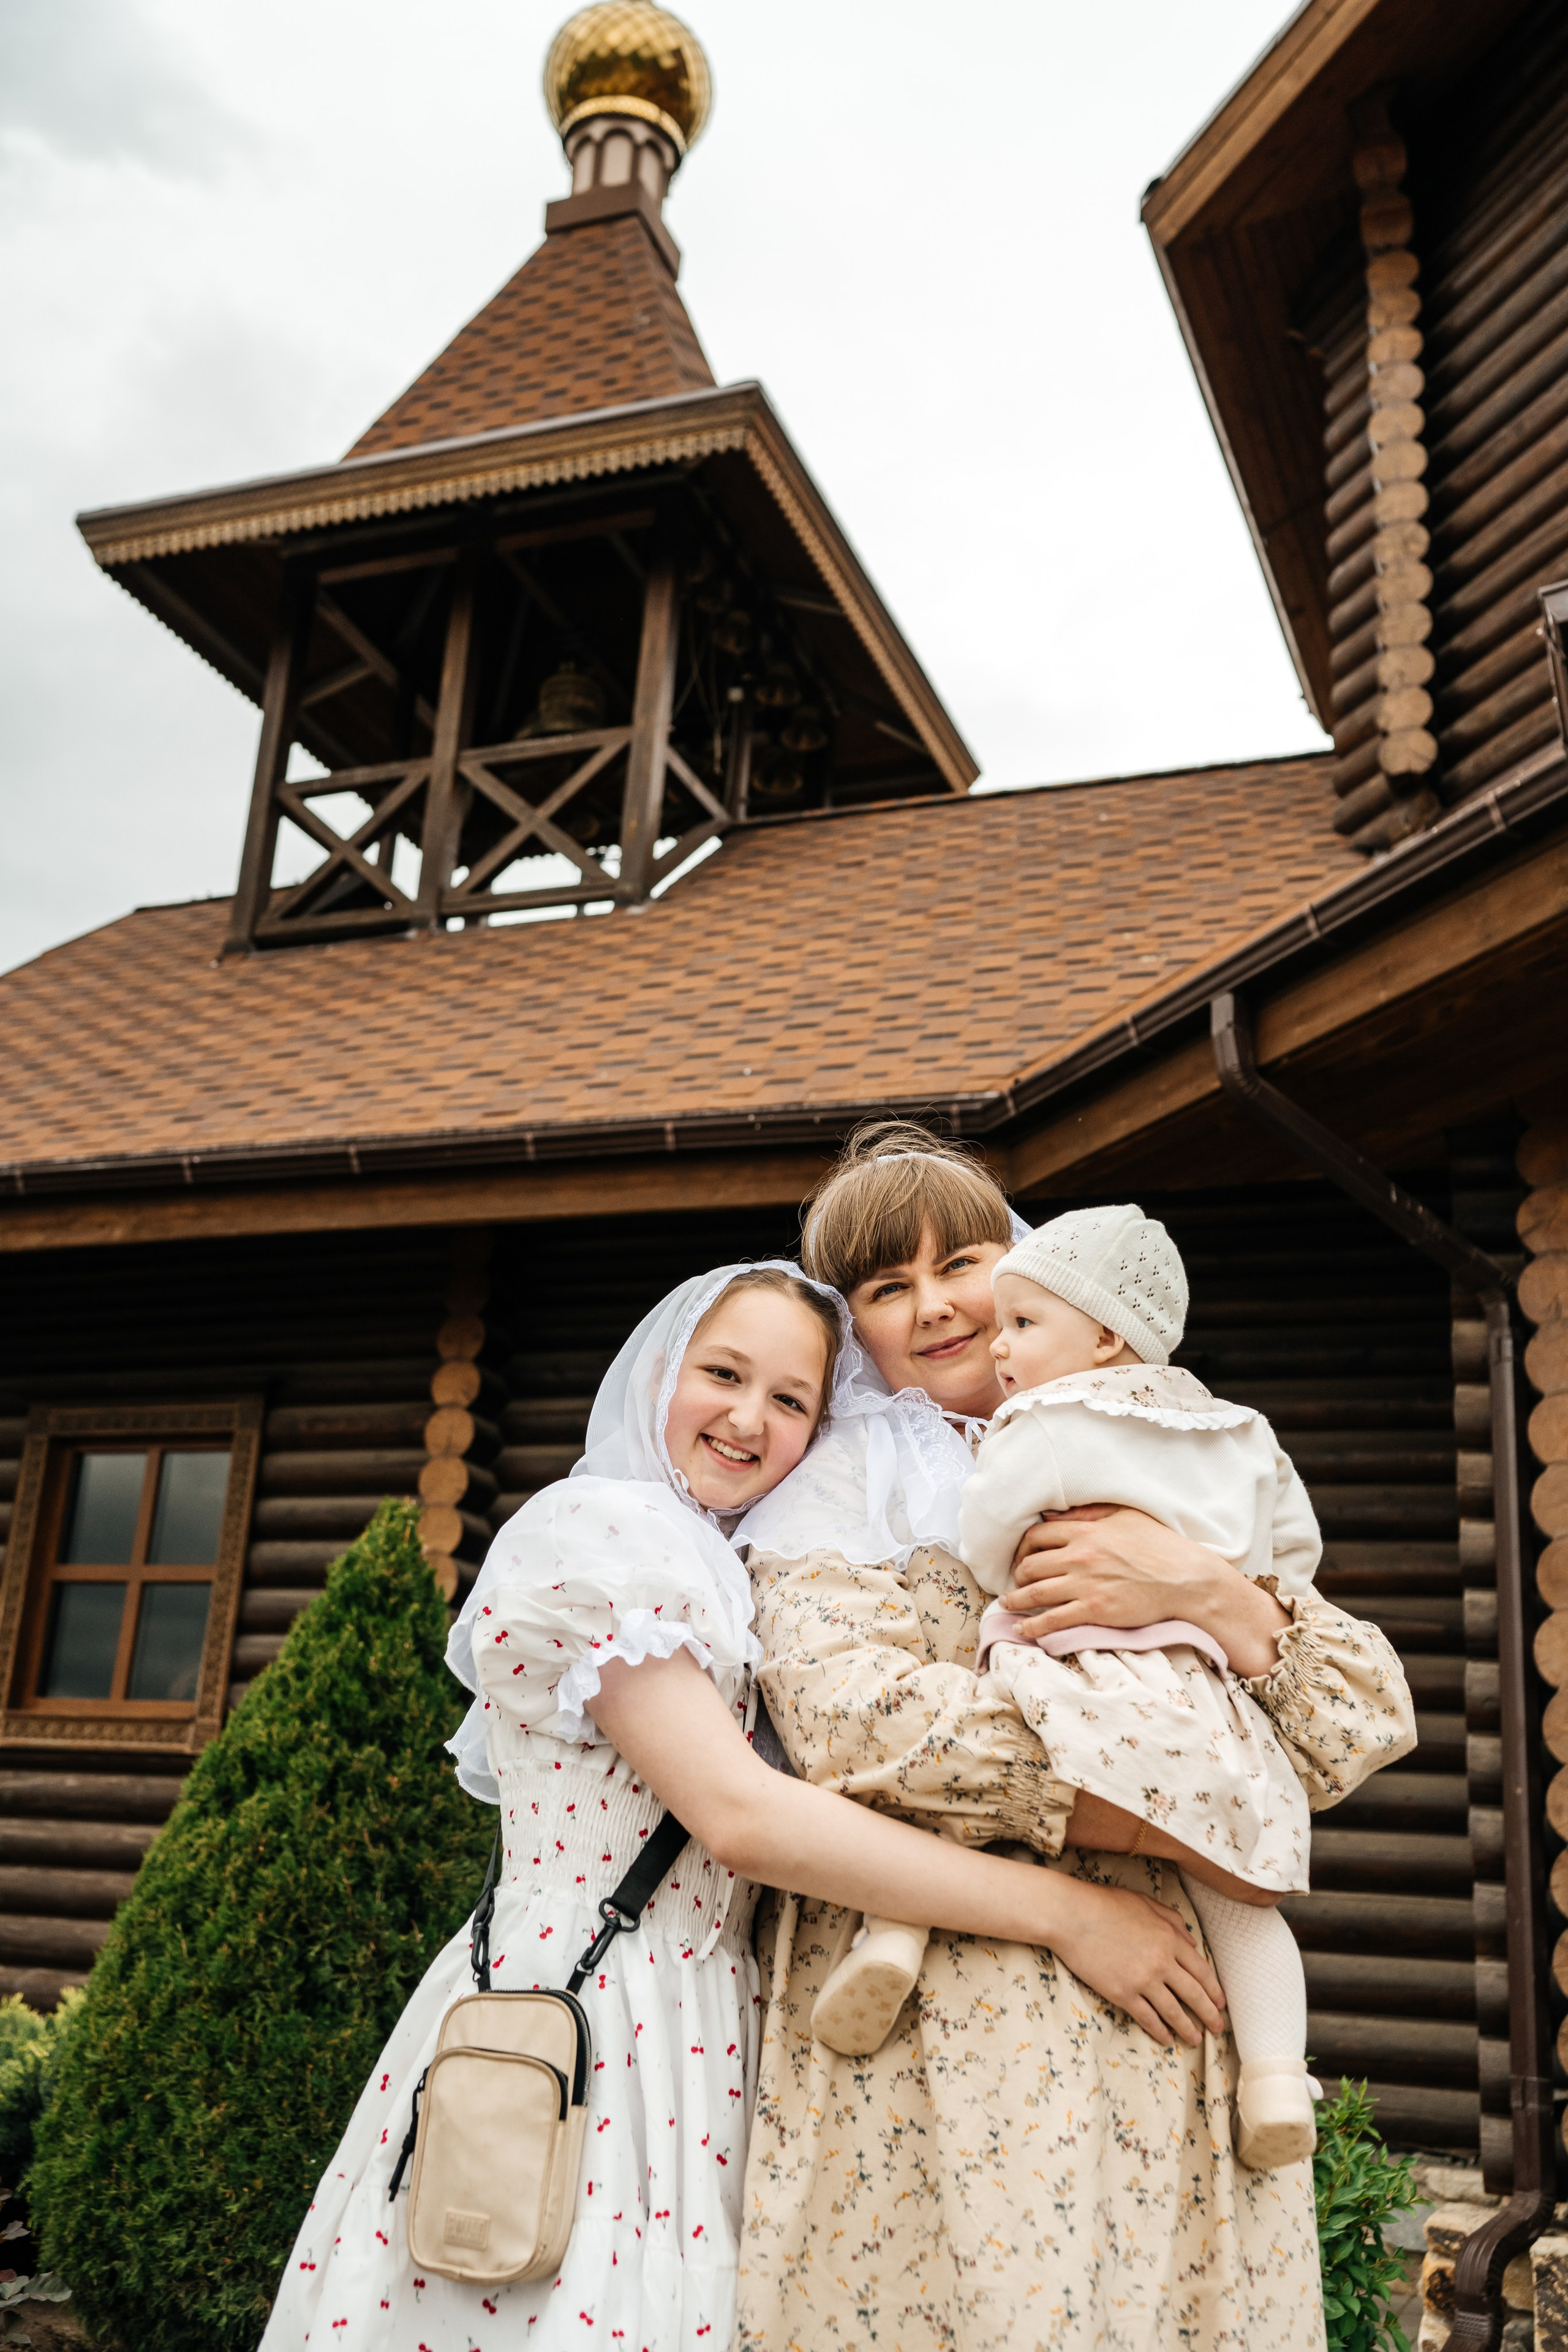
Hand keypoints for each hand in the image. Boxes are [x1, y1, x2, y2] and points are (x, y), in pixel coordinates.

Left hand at [999, 1505, 1289, 1679]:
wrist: (1185, 1579)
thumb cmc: (1160, 1546)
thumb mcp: (1126, 1516)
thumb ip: (1092, 1513)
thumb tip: (1061, 1513)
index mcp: (1086, 1531)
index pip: (1037, 1536)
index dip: (1023, 1547)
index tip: (1022, 1556)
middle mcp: (1080, 1556)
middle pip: (1031, 1565)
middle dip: (1018, 1574)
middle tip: (1016, 1581)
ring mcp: (1085, 1585)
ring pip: (1036, 1593)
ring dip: (1017, 1600)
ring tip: (1009, 1604)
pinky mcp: (1094, 1610)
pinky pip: (1053, 1620)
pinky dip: (1033, 1627)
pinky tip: (1022, 1630)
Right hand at [1043, 1875, 1226, 2047]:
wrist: (1070, 1915)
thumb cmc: (1104, 1903)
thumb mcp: (1144, 1902)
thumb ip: (1172, 1920)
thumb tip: (1192, 1940)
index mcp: (1169, 1938)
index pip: (1201, 1970)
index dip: (1214, 1989)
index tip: (1221, 2002)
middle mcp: (1162, 1961)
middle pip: (1194, 1994)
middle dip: (1209, 2014)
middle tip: (1218, 2027)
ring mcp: (1142, 1980)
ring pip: (1174, 2011)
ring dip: (1188, 2028)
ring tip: (1195, 2038)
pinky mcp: (1122, 1994)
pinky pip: (1147, 2018)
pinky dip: (1159, 2031)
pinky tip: (1166, 2038)